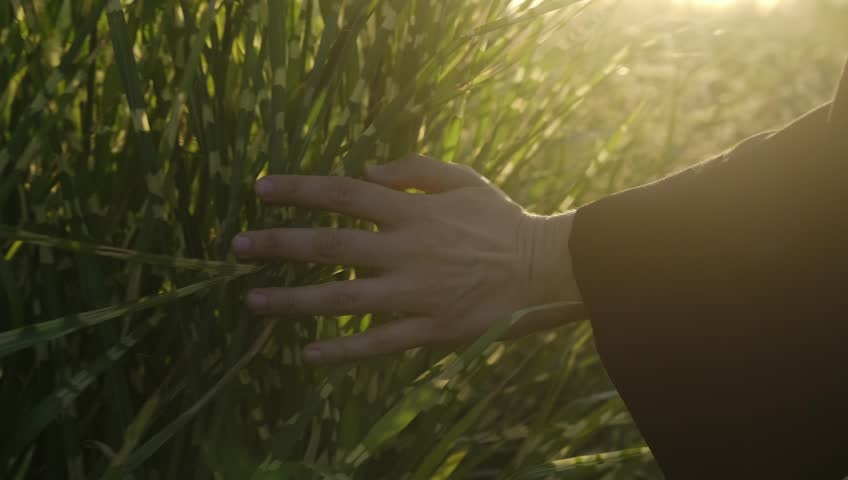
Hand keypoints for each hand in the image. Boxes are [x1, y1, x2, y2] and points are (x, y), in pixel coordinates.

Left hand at [231, 155, 583, 364]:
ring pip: (343, 299)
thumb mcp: (464, 179)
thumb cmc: (501, 220)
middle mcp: (407, 250)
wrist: (544, 268)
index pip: (343, 194)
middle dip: (278, 245)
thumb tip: (366, 168)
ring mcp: (416, 293)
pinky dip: (341, 351)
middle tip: (237, 246)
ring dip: (294, 300)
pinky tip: (305, 355)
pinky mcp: (430, 329)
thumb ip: (415, 168)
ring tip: (253, 301)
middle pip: (330, 246)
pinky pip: (378, 343)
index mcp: (413, 212)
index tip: (260, 189)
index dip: (299, 190)